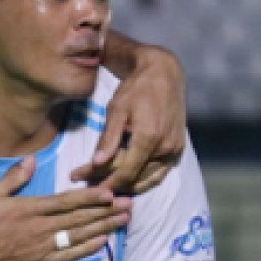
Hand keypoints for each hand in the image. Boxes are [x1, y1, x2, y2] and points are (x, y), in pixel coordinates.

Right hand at [0, 156, 128, 260]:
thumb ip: (12, 178)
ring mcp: (41, 249)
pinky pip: (68, 257)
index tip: (110, 192)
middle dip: (105, 211)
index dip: (90, 197)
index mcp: (29, 209)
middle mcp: (40, 229)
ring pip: (79, 237)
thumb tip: (30, 159)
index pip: (66, 202)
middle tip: (128, 205)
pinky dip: (87, 250)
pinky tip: (102, 242)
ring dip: (103, 228)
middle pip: (79, 219)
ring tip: (122, 221)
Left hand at [70, 45, 185, 194]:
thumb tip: (97, 162)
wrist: (163, 74)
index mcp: (149, 138)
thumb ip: (109, 138)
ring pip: (148, 180)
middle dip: (110, 183)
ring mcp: (174, 150)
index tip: (82, 181)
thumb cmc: (136, 88)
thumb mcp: (117, 109)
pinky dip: (143, 180)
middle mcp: (165, 148)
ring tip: (105, 186)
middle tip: (87, 184)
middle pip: (135, 177)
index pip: (125, 172)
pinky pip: (160, 173)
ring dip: (127, 186)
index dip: (104, 181)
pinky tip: (128, 181)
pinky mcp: (178, 148)